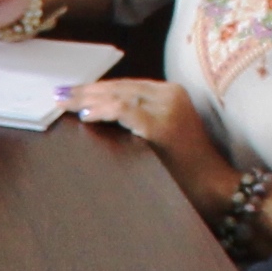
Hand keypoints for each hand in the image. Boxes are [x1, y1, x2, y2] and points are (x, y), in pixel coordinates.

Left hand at [67, 78, 240, 216]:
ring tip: (64, 102)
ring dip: (88, 99)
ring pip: (119, 96)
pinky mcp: (162, 126)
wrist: (213, 185)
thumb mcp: (161, 133)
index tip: (71, 91)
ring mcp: (167, 108)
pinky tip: (85, 115)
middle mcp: (170, 94)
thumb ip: (138, 119)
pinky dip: (103, 111)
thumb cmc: (185, 166)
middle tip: (58, 93)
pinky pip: (125, 111)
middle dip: (86, 91)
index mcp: (170, 93)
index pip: (125, 85)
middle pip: (119, 87)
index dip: (96, 88)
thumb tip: (98, 113)